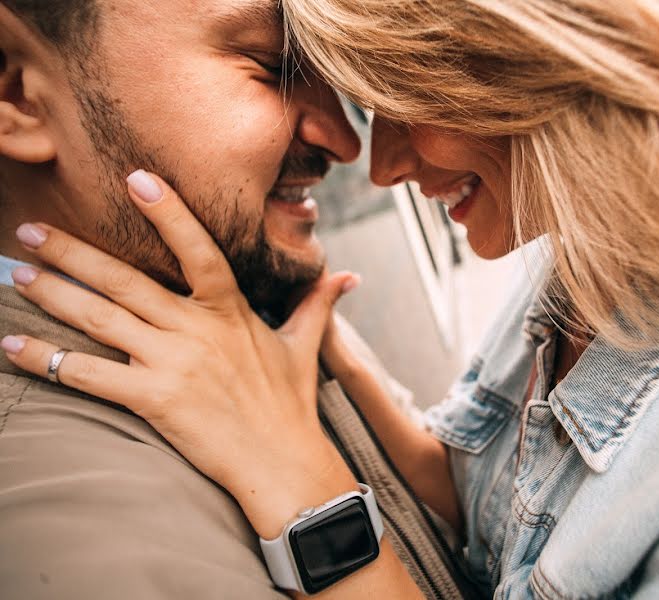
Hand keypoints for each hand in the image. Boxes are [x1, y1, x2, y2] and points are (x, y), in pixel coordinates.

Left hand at [1, 170, 360, 536]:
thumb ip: (316, 304)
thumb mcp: (304, 347)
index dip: (168, 212)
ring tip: (18, 273)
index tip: (136, 178)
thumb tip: (349, 277)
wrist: (282, 462)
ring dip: (53, 293)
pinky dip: (45, 359)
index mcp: (230, 310)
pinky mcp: (153, 399)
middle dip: (74, 253)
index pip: (198, 248)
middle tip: (31, 230)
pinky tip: (11, 344)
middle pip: (126, 280)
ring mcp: (173, 363)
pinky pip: (88, 373)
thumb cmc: (290, 404)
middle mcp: (197, 329)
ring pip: (101, 318)